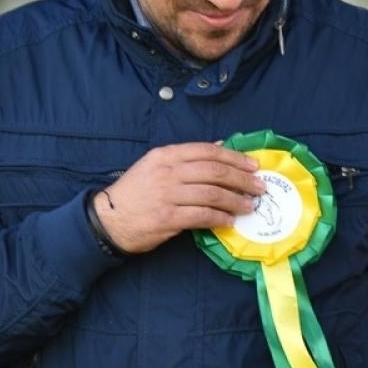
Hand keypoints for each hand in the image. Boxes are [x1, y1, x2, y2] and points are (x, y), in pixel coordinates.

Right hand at [95, 142, 263, 253]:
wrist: (108, 219)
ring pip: (212, 194)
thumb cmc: (135, 192)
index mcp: (166, 155)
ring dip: (236, 200)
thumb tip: (219, 146)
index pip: (207, 151)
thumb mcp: (156, 165)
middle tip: (259, 186)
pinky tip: (230, 221)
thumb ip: (186, 157)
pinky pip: (203, 216)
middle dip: (242, 179)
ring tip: (250, 205)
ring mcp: (168, 195)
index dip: (234, 158)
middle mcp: (168, 172)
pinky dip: (220, 218)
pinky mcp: (168, 218)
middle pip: (215, 172)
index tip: (252, 165)